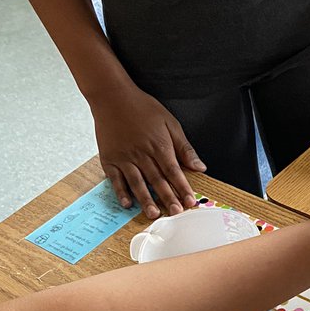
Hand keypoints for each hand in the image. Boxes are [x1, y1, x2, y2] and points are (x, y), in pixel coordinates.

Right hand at [92, 86, 205, 219]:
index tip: (190, 202)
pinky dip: (121, 192)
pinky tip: (128, 204)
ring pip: (137, 183)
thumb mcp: (170, 123)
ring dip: (146, 200)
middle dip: (168, 198)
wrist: (112, 96)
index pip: (174, 172)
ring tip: (153, 214)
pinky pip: (115, 179)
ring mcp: (124, 157)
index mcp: (159, 146)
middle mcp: (142, 154)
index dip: (183, 188)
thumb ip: (184, 147)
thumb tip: (199, 167)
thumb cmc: (143, 108)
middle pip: (157, 180)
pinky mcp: (109, 159)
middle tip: (175, 213)